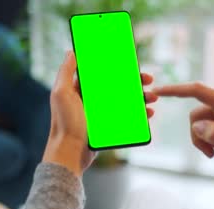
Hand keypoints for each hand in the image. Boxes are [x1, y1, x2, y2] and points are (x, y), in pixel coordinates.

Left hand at [43, 51, 157, 176]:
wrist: (69, 152)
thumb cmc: (64, 123)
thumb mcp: (61, 93)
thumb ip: (66, 71)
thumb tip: (71, 51)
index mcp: (81, 89)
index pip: (103, 73)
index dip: (119, 67)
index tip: (133, 64)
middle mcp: (91, 100)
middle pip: (118, 86)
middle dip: (135, 83)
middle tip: (149, 80)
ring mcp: (100, 114)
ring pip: (125, 102)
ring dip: (140, 98)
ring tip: (152, 98)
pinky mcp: (107, 128)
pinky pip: (126, 118)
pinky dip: (138, 115)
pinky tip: (147, 114)